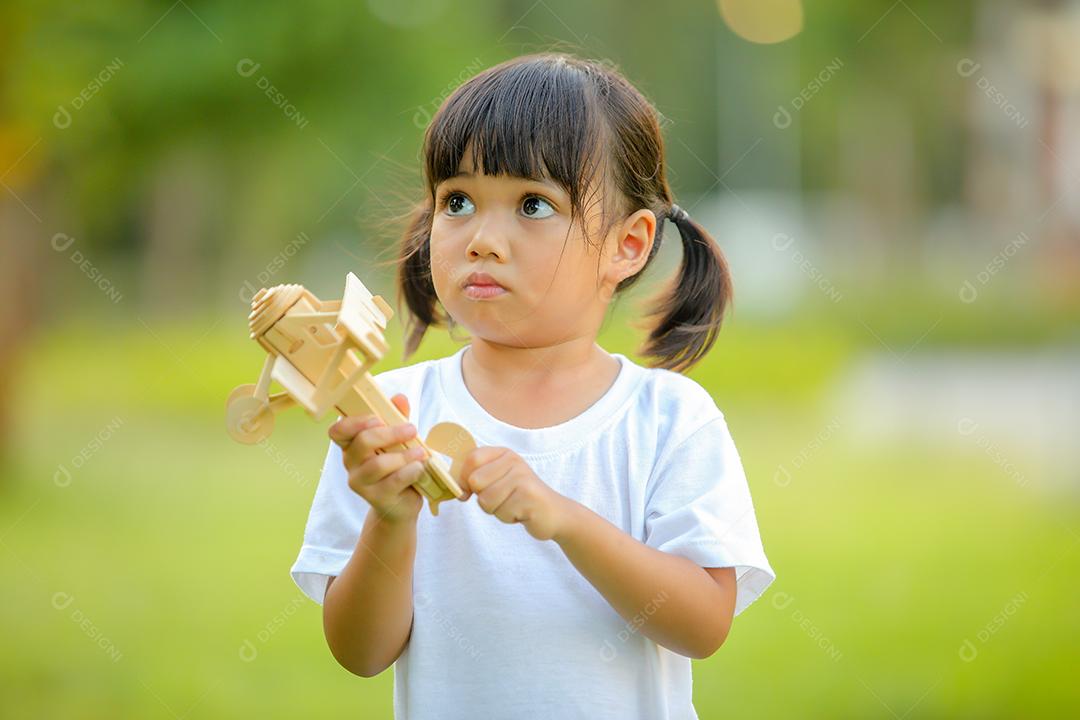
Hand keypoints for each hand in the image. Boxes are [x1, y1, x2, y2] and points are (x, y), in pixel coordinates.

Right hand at [328, 393, 426, 524]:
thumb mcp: (398, 439)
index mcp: (351, 445)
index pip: (338, 431)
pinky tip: (419, 467)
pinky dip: (410, 471)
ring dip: (403, 455)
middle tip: (411, 429)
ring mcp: (361, 483)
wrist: (401, 504)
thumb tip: (400, 398)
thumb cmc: (397, 466)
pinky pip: (394, 481)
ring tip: (421, 453)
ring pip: (378, 464)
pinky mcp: (376, 498)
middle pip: (362, 442)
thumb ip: (397, 417)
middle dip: (390, 433)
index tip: (377, 419)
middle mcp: (351, 463)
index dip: (354, 422)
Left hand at [458, 447, 571, 540]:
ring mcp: (522, 477)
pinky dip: (508, 518)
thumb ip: (476, 477)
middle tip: (501, 498)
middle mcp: (514, 461)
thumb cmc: (519, 497)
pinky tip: (521, 512)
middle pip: (475, 481)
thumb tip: (452, 485)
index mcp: (504, 453)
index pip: (471, 459)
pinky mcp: (529, 496)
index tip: (469, 492)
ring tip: (512, 505)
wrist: (554, 513)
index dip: (463, 478)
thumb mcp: (498, 480)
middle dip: (482, 498)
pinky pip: (501, 513)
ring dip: (495, 510)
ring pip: (485, 500)